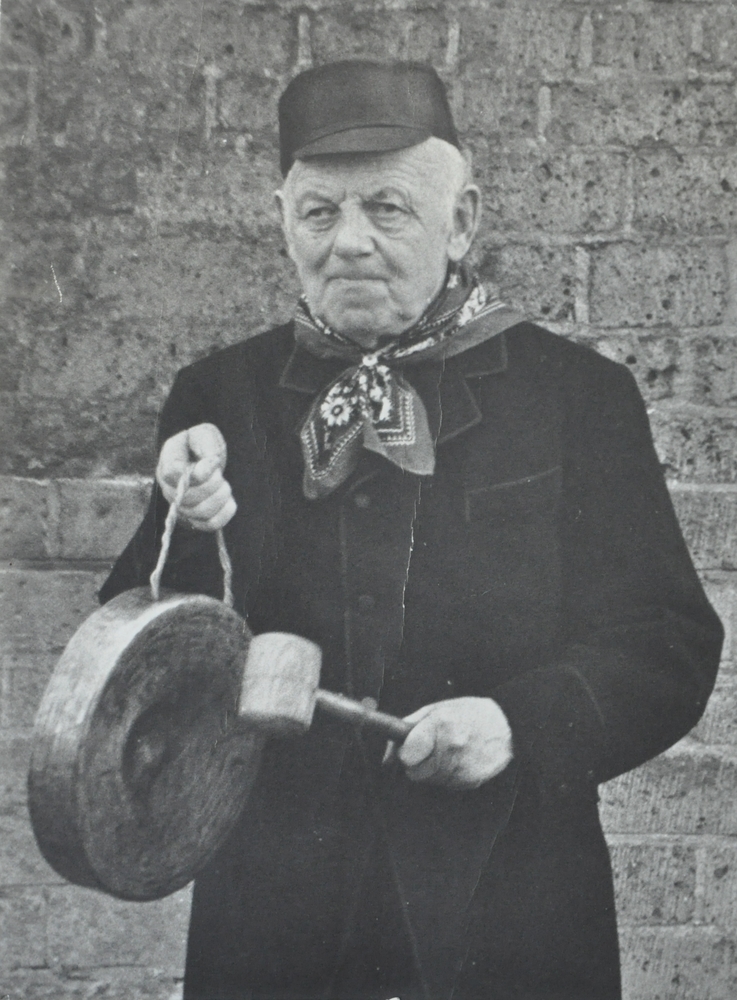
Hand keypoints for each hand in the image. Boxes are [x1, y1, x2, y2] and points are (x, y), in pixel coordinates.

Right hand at [156, 423, 236, 531]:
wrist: (206, 458)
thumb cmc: (203, 445)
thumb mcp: (203, 434)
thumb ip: (204, 444)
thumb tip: (206, 467)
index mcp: (167, 463)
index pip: (173, 474)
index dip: (198, 472)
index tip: (214, 462)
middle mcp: (168, 488)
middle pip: (189, 496)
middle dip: (214, 484)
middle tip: (221, 475)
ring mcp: (180, 506)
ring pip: (200, 512)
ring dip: (220, 497)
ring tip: (225, 486)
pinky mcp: (194, 519)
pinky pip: (209, 525)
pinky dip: (224, 514)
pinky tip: (229, 502)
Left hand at [390, 697, 512, 789]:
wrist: (508, 726)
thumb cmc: (470, 714)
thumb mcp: (437, 709)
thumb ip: (409, 727)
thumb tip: (387, 756)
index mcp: (440, 725)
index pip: (406, 755)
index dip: (404, 752)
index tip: (408, 747)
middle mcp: (451, 749)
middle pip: (415, 772)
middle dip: (415, 762)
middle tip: (427, 749)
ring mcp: (462, 767)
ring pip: (429, 780)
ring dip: (431, 769)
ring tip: (447, 751)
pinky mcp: (470, 782)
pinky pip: (446, 784)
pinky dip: (447, 774)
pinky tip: (459, 759)